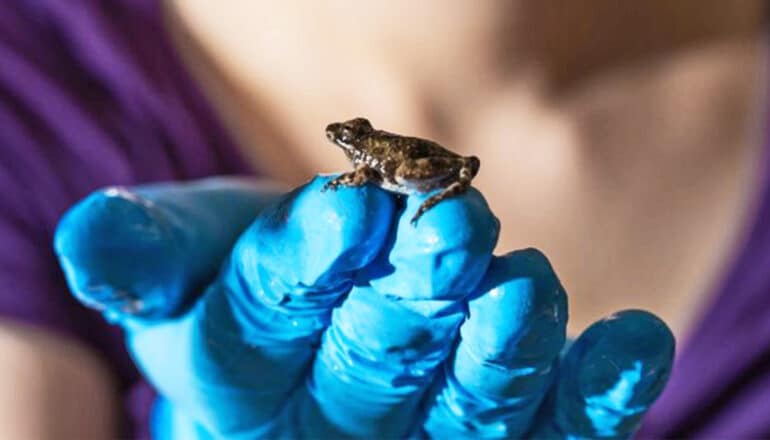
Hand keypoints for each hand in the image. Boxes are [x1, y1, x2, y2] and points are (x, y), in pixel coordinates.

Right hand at [54, 175, 674, 438]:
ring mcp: (421, 436)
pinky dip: (592, 392)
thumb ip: (157, 252)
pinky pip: (549, 428)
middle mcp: (330, 419)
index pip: (266, 325)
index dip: (303, 273)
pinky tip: (634, 347)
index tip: (345, 220)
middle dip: (414, 296)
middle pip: (374, 361)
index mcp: (243, 375)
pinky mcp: (500, 435)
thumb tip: (94, 241)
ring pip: (466, 407)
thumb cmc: (244, 268)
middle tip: (455, 226)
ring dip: (504, 349)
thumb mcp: (193, 249)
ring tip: (529, 286)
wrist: (327, 289)